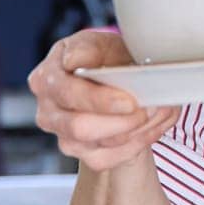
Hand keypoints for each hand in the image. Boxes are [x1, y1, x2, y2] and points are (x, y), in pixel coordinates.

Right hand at [29, 29, 179, 170]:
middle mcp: (48, 109)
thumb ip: (89, 50)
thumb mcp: (101, 45)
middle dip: (120, 121)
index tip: (130, 101)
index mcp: (47, 77)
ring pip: (97, 145)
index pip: (68, 93)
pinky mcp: (80, 154)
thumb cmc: (106, 61)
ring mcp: (61, 135)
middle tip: (148, 109)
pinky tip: (150, 127)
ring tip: (157, 112)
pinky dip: (136, 144)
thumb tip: (74, 59)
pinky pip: (108, 159)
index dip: (101, 100)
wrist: (114, 85)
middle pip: (80, 127)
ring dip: (134, 131)